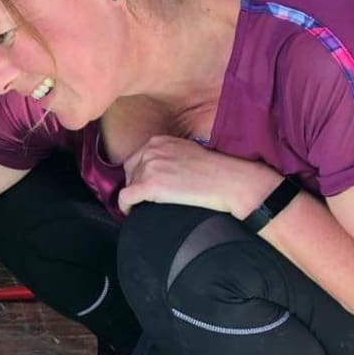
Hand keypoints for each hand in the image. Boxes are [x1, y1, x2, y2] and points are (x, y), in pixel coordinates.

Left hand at [117, 135, 281, 216]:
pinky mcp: (150, 185)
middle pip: (130, 171)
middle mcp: (150, 151)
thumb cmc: (214, 169)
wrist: (228, 180)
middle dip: (136, 184)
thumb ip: (168, 155)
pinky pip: (125, 198)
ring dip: (137, 197)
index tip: (144, 186)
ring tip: (147, 206)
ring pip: (129, 185)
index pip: (136, 158)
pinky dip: (125, 207)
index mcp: (158, 141)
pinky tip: (131, 213)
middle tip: (148, 199)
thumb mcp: (186, 151)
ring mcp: (149, 167)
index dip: (138, 174)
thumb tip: (161, 170)